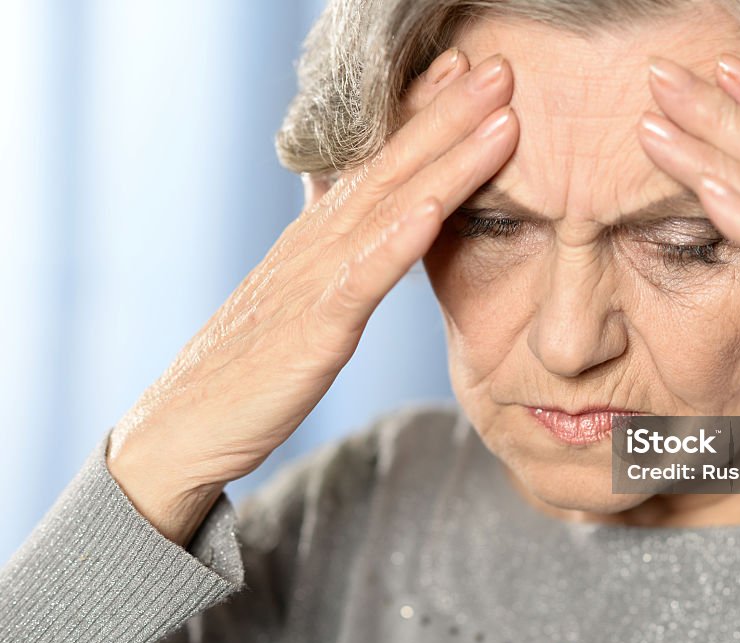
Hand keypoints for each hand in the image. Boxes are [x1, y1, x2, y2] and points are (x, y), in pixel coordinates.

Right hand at [107, 48, 519, 544]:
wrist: (186, 425)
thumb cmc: (248, 360)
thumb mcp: (293, 291)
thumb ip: (321, 243)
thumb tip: (333, 197)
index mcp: (319, 235)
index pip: (376, 159)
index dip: (422, 111)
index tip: (465, 69)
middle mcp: (318, 242)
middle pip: (392, 164)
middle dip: (449, 112)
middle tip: (499, 65)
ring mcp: (315, 279)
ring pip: (391, 205)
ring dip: (447, 157)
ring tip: (498, 116)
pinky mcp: (315, 327)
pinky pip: (364, 277)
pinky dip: (400, 239)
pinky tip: (435, 208)